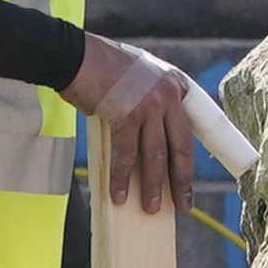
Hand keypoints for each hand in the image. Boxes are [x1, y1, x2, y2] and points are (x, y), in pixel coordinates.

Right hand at [71, 30, 201, 220]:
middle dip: (181, 181)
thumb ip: (151, 104)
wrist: (77, 58)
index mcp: (175, 87)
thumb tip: (152, 141)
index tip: (190, 183)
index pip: (190, 130)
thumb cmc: (103, 71)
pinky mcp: (128, 114)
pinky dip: (121, 178)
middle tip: (183, 205)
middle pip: (180, 148)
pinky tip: (118, 195)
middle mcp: (168, 96)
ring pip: (156, 155)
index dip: (190, 160)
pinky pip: (127, 155)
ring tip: (151, 208)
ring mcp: (149, 105)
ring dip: (153, 186)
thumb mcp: (139, 80)